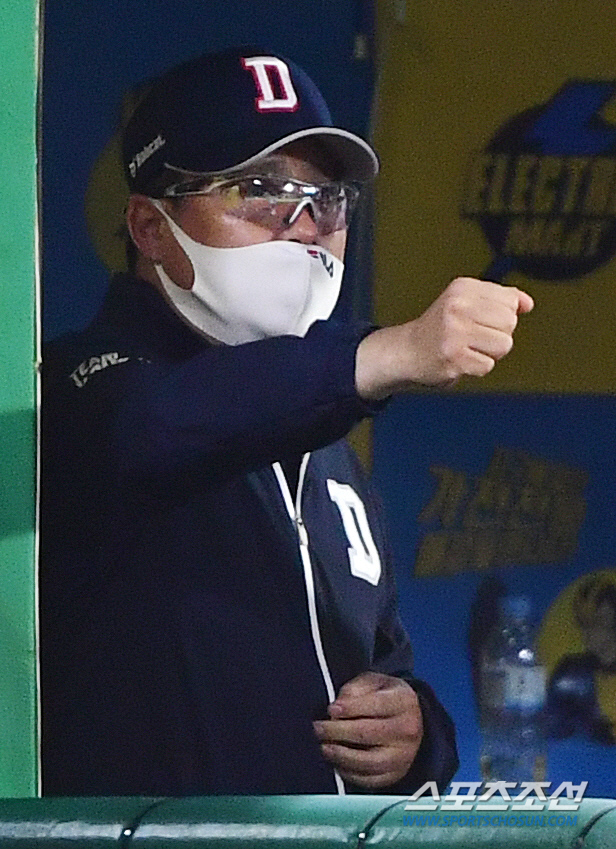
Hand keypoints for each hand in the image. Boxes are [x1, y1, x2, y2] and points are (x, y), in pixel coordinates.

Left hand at [313, 671, 422, 788]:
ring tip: (324, 747)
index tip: (331, 709)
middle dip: (338, 731)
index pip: (376, 705)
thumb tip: (339, 706)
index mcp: (403, 702)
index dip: (351, 708)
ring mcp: (403, 756)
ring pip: (368, 761)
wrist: (413, 719)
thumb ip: (357, 688)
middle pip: (368, 733)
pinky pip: (370, 780)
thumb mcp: (374, 682)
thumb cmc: (386, 697)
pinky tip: (336, 763)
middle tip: (318, 728)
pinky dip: (350, 773)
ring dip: (341, 756)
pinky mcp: (396, 774)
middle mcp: (407, 730)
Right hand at [355, 277, 533, 398]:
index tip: (480, 320)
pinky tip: (460, 361)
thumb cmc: (442, 327)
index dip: (502, 315)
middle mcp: (456, 306)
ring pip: (504, 345)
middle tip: (474, 337)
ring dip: (491, 353)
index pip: (510, 301)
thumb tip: (528, 304)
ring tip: (469, 349)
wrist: (407, 351)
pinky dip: (477, 367)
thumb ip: (500, 299)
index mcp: (462, 288)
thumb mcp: (467, 302)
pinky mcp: (453, 357)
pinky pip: (488, 365)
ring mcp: (454, 332)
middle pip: (510, 323)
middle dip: (498, 334)